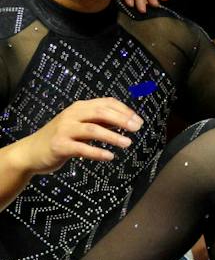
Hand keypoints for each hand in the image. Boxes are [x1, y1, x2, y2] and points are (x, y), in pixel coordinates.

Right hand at [21, 98, 141, 174]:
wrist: (30, 152)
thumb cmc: (61, 137)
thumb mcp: (80, 124)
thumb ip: (100, 121)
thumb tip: (127, 121)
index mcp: (80, 107)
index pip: (107, 103)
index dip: (125, 110)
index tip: (138, 120)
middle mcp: (72, 115)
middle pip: (101, 112)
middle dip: (122, 119)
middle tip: (137, 128)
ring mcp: (64, 130)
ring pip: (93, 129)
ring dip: (112, 136)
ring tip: (128, 143)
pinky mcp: (59, 146)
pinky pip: (82, 148)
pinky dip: (97, 152)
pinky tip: (110, 156)